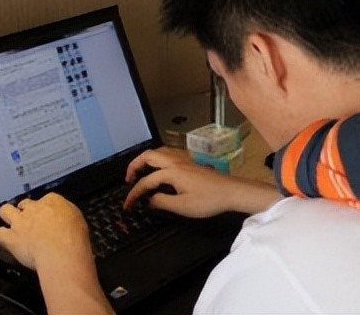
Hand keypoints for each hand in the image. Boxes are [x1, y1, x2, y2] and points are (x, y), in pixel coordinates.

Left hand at [0, 192, 90, 270]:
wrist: (61, 252)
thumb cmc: (73, 238)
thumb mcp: (78, 220)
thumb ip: (67, 217)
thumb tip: (66, 219)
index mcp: (53, 201)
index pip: (46, 199)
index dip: (45, 207)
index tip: (47, 213)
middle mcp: (34, 209)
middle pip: (24, 203)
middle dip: (24, 209)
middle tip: (28, 217)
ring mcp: (20, 222)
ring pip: (5, 211)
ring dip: (7, 215)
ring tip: (9, 221)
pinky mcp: (11, 238)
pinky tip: (1, 237)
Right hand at [124, 146, 280, 216]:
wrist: (232, 191)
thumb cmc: (210, 200)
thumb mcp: (183, 207)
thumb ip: (162, 202)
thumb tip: (150, 199)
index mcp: (172, 172)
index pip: (146, 181)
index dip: (134, 193)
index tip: (128, 205)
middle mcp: (176, 162)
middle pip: (149, 156)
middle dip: (134, 165)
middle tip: (128, 179)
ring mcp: (185, 160)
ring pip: (159, 152)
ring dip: (146, 159)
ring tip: (140, 171)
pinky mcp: (191, 162)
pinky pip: (169, 154)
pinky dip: (158, 158)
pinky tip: (160, 168)